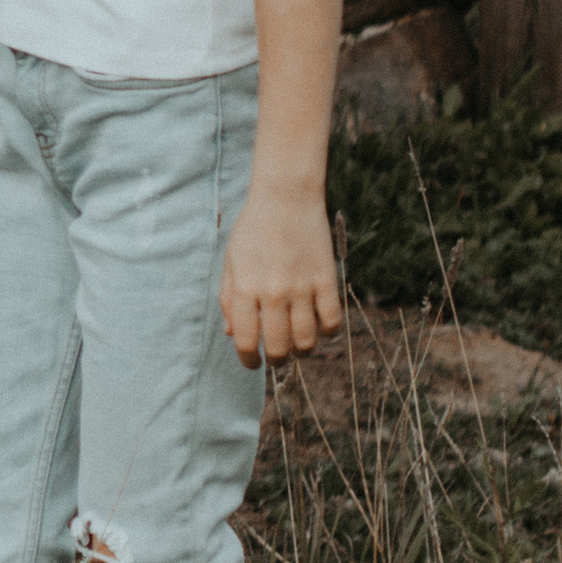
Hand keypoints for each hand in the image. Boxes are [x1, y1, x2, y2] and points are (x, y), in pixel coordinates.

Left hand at [219, 190, 342, 364]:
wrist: (286, 198)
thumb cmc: (253, 230)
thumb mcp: (231, 262)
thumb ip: (228, 299)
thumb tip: (232, 335)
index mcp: (244, 288)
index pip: (246, 341)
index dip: (248, 360)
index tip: (252, 363)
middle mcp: (273, 293)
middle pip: (279, 347)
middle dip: (276, 361)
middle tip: (277, 359)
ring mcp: (302, 288)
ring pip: (307, 340)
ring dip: (302, 351)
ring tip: (297, 347)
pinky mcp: (326, 280)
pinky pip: (333, 321)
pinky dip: (328, 332)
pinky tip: (320, 328)